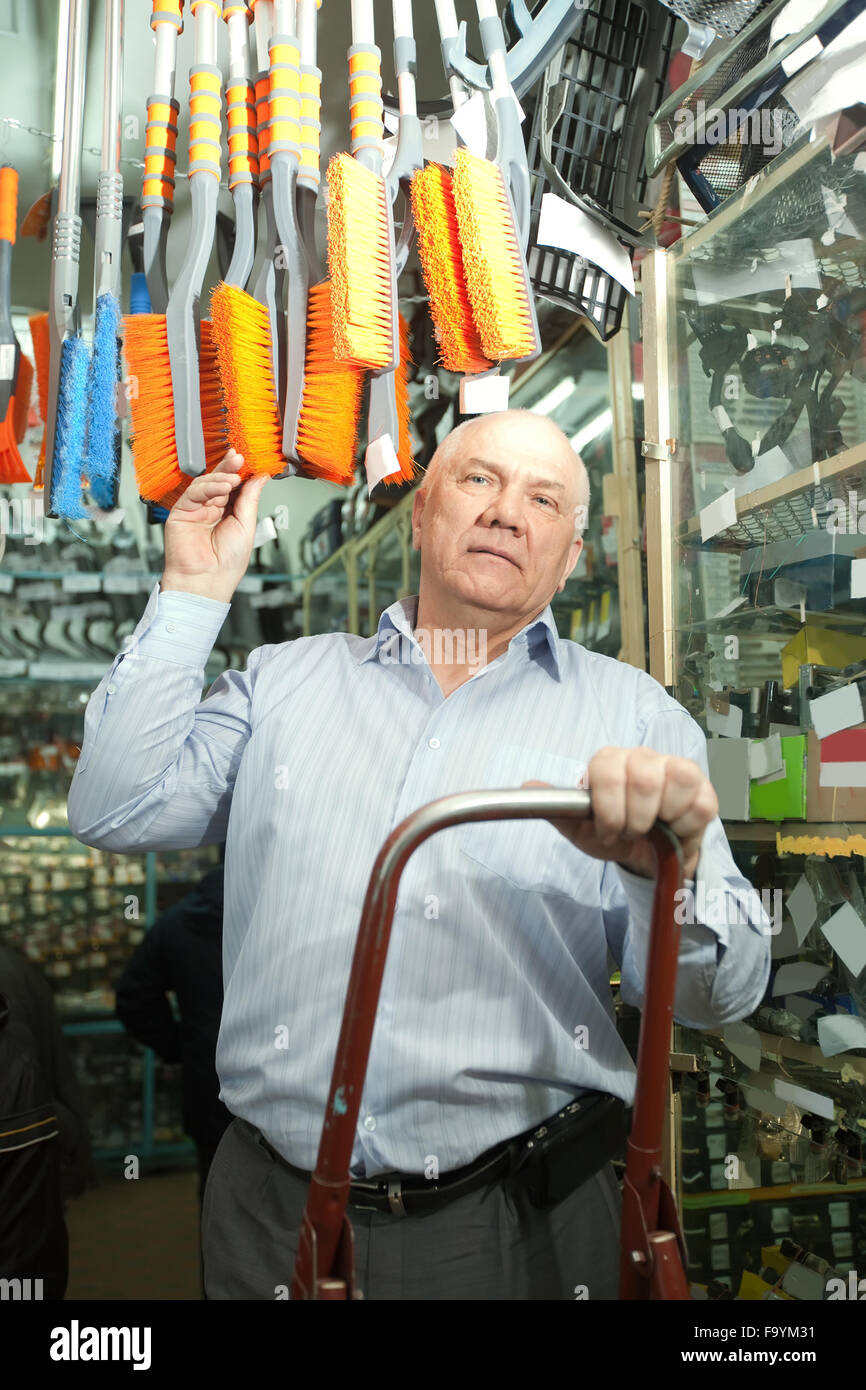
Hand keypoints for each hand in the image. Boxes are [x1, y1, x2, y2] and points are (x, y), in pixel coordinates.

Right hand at [160, 450, 268, 603]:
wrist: (207, 581)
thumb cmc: (227, 563)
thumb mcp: (246, 525)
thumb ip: (250, 499)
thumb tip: (260, 477)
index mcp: (228, 513)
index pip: (235, 487)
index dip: (241, 473)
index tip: (251, 461)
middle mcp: (212, 509)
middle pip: (220, 481)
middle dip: (229, 468)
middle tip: (239, 457)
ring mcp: (196, 510)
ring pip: (206, 484)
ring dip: (221, 477)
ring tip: (233, 478)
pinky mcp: (181, 511)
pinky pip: (194, 493)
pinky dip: (209, 487)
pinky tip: (223, 486)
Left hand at [523, 746, 717, 880]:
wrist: (649, 856)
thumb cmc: (615, 835)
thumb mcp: (581, 829)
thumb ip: (557, 808)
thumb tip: (529, 786)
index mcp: (610, 761)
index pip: (607, 771)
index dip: (609, 811)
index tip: (609, 831)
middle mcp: (643, 757)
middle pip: (642, 778)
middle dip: (635, 819)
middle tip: (632, 832)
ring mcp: (676, 768)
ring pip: (676, 781)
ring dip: (661, 819)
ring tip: (654, 829)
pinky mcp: (704, 788)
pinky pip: (700, 804)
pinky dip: (685, 827)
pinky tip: (675, 830)